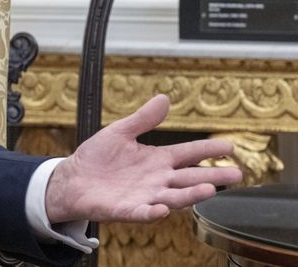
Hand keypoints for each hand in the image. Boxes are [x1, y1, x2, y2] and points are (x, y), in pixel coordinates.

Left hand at [45, 94, 242, 223]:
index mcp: (157, 160)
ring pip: (174, 197)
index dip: (208, 150)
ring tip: (209, 190)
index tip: (230, 146)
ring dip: (190, 195)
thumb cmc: (97, 157)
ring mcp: (144, 196)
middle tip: (237, 174)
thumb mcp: (120, 132)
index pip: (188, 154)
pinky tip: (162, 208)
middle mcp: (157, 180)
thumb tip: (164, 97)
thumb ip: (143, 119)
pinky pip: (142, 213)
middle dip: (213, 177)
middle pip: (190, 178)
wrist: (73, 180)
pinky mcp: (126, 210)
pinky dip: (152, 212)